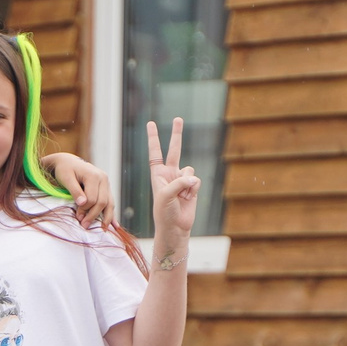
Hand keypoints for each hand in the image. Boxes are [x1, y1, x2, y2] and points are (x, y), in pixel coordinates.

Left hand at [43, 152, 113, 227]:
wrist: (68, 162)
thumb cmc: (65, 170)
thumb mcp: (66, 178)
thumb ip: (74, 190)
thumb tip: (83, 203)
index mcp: (94, 175)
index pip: (93, 198)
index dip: (85, 209)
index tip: (77, 217)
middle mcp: (103, 178)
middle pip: (102, 202)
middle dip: (94, 215)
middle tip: (84, 225)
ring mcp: (106, 183)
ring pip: (109, 203)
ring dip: (106, 218)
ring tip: (103, 230)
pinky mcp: (106, 188)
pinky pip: (111, 202)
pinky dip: (112, 214)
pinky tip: (115, 225)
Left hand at [147, 119, 198, 241]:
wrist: (175, 227)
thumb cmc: (164, 212)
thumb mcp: (165, 196)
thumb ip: (179, 183)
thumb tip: (194, 177)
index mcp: (157, 174)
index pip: (155, 152)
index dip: (153, 137)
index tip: (150, 123)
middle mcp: (169, 174)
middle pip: (174, 150)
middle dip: (176, 134)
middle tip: (178, 118)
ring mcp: (182, 179)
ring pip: (189, 170)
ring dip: (187, 182)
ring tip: (181, 195)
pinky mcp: (192, 187)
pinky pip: (196, 180)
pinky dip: (193, 188)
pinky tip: (188, 198)